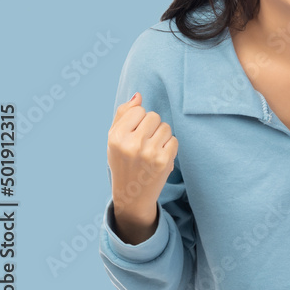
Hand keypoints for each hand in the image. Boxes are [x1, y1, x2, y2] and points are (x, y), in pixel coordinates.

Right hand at [107, 92, 177, 225]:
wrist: (132, 193)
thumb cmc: (123, 161)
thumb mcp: (114, 139)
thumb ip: (124, 114)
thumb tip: (138, 95)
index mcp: (116, 137)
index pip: (139, 110)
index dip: (139, 120)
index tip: (134, 132)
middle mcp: (132, 144)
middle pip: (154, 116)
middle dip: (152, 126)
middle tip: (144, 141)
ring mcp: (149, 153)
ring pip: (166, 127)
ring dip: (162, 136)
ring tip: (151, 149)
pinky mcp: (164, 161)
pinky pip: (174, 140)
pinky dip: (169, 147)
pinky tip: (159, 156)